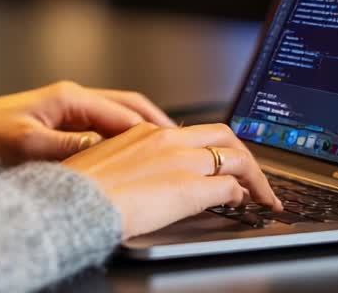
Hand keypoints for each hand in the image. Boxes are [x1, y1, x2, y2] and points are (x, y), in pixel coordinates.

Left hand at [0, 81, 176, 164]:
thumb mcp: (26, 144)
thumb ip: (66, 147)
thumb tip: (102, 150)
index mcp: (69, 97)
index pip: (123, 113)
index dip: (151, 130)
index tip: (174, 145)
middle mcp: (73, 98)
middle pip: (129, 107)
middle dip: (157, 124)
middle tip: (183, 143)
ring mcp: (69, 109)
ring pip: (119, 115)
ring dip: (143, 130)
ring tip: (166, 148)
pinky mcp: (62, 122)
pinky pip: (104, 126)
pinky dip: (124, 136)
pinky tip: (132, 154)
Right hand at [62, 122, 282, 239]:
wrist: (76, 203)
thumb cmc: (81, 191)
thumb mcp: (106, 165)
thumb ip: (131, 163)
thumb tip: (144, 177)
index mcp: (145, 132)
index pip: (192, 133)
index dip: (213, 147)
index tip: (219, 161)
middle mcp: (167, 140)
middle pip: (224, 136)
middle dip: (244, 154)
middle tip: (253, 174)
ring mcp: (181, 162)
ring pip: (235, 158)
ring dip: (254, 177)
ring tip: (261, 194)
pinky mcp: (191, 188)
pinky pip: (230, 187)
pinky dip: (244, 195)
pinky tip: (244, 205)